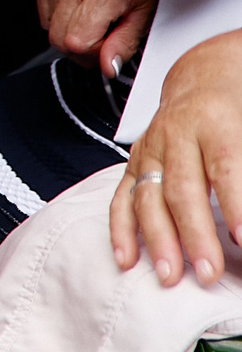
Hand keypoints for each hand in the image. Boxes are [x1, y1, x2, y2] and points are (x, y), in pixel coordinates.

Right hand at [38, 0, 158, 76]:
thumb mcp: (145, 14)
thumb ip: (124, 43)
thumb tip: (106, 67)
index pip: (77, 42)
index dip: (93, 54)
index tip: (109, 46)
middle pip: (58, 38)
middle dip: (80, 48)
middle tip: (102, 38)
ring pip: (49, 28)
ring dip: (70, 32)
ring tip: (93, 19)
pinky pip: (45, 14)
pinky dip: (61, 18)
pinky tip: (80, 7)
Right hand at [113, 27, 241, 286]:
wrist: (209, 75)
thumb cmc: (240, 108)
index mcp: (216, 120)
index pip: (224, 166)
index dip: (234, 205)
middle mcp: (177, 132)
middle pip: (182, 188)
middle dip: (194, 235)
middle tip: (208, 272)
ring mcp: (150, 148)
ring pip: (148, 196)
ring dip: (158, 240)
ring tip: (170, 275)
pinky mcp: (135, 162)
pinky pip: (121, 197)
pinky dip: (121, 230)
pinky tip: (127, 259)